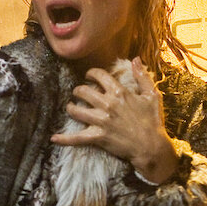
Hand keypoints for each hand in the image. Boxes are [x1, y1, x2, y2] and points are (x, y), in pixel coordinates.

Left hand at [51, 58, 178, 182]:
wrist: (151, 146)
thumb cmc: (153, 121)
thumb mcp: (151, 95)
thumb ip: (142, 76)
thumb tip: (136, 59)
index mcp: (119, 92)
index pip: (99, 76)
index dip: (91, 73)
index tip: (89, 76)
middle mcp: (107, 104)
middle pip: (83, 91)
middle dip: (78, 90)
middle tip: (79, 92)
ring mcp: (101, 121)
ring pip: (76, 110)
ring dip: (71, 107)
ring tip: (71, 106)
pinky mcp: (98, 137)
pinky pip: (77, 138)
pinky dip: (64, 139)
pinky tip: (53, 138)